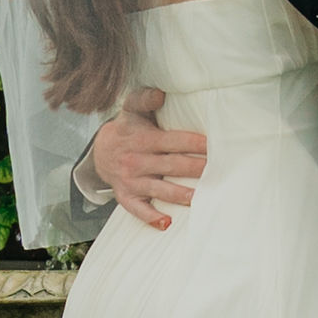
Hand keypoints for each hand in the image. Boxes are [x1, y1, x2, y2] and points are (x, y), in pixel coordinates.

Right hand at [89, 85, 206, 230]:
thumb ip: (144, 98)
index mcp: (143, 140)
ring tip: (200, 198)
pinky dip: (151, 218)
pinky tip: (166, 223)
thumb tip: (160, 94)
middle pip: (171, 165)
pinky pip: (138, 209)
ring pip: (159, 189)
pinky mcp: (126, 196)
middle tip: (218, 171)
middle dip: (195, 168)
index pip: (172, 141)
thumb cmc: (128, 128)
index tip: (213, 146)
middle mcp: (137, 161)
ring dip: (180, 195)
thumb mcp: (132, 109)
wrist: (100, 151)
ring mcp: (131, 181)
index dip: (193, 143)